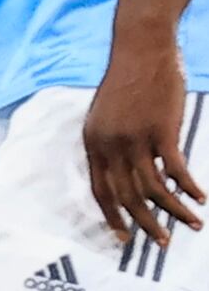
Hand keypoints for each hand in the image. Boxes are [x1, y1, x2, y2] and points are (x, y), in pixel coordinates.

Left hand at [83, 31, 208, 245]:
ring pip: (154, 189)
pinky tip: (201, 198)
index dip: (112, 216)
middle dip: (145, 224)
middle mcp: (109, 145)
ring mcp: (134, 139)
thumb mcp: (107, 114)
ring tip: (193, 224)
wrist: (140, 48)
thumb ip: (113, 143)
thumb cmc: (127, 79)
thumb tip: (128, 170)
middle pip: (127, 196)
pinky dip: (189, 187)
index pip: (99, 191)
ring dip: (175, 211)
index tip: (123, 237)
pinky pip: (176, 170)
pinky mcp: (161, 132)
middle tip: (163, 241)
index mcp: (92, 143)